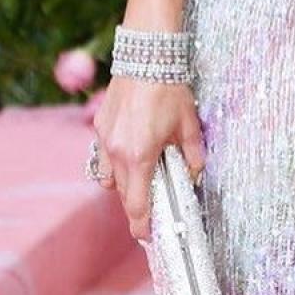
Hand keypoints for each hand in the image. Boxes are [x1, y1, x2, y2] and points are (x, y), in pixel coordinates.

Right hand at [92, 77, 204, 239]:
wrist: (147, 57)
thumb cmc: (170, 89)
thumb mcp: (189, 123)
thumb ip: (193, 154)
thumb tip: (195, 173)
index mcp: (140, 157)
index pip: (138, 204)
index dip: (142, 224)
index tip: (147, 236)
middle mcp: (117, 153)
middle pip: (123, 194)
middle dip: (136, 204)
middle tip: (151, 209)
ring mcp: (105, 140)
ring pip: (109, 177)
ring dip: (123, 184)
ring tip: (142, 177)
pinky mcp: (100, 126)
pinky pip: (104, 155)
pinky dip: (116, 160)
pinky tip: (132, 149)